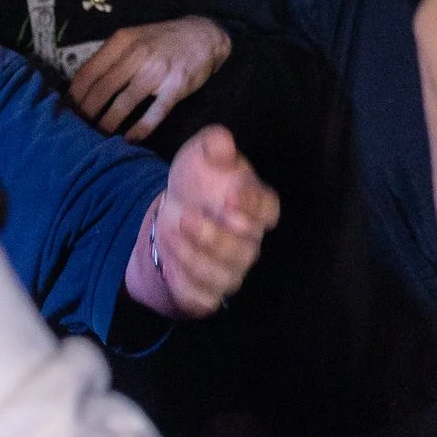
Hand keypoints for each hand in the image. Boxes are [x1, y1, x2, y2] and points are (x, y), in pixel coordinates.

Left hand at [67, 15, 231, 139]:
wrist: (204, 34)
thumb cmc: (162, 40)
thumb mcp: (133, 38)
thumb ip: (111, 58)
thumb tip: (81, 86)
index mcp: (122, 41)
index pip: (88, 71)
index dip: (74, 95)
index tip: (64, 112)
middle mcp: (138, 54)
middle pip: (102, 90)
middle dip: (86, 113)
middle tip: (76, 131)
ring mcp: (157, 72)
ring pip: (123, 103)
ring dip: (107, 124)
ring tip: (96, 139)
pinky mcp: (176, 88)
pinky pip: (153, 114)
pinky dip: (139, 130)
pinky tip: (128, 140)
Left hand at [132, 124, 280, 315]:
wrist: (174, 215)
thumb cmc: (197, 183)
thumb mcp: (199, 156)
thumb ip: (213, 145)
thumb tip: (223, 140)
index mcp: (255, 207)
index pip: (268, 211)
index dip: (253, 207)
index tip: (231, 196)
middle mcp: (249, 242)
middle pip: (244, 248)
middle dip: (213, 236)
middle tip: (185, 217)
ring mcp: (231, 271)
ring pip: (222, 274)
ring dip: (192, 255)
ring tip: (169, 231)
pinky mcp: (209, 293)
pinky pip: (202, 296)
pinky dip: (182, 281)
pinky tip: (168, 260)